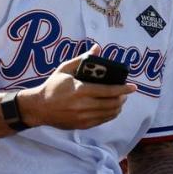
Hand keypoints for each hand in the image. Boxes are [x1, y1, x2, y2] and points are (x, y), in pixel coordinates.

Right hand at [19, 50, 135, 129]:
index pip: (108, 91)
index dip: (123, 89)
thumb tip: (97, 47)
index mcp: (80, 90)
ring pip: (108, 114)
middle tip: (125, 93)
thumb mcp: (65, 69)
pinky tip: (111, 109)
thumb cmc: (53, 86)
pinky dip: (109, 115)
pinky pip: (101, 121)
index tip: (133, 87)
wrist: (39, 107)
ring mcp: (83, 118)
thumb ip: (82, 59)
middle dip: (122, 98)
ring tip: (120, 100)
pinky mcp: (82, 125)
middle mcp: (83, 106)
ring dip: (118, 107)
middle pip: (111, 104)